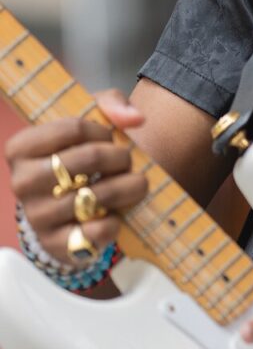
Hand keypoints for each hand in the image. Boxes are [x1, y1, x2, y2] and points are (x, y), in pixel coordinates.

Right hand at [5, 89, 147, 265]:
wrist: (66, 210)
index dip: (103, 131)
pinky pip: (95, 231)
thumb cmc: (76, 156)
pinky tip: (115, 213)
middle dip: (121, 157)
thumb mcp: (88, 122)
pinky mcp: (55, 244)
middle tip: (128, 160)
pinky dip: (114, 221)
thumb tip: (135, 118)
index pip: (74, 127)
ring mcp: (37, 215)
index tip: (110, 137)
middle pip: (90, 158)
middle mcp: (22, 182)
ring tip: (135, 183)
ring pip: (97, 195)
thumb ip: (111, 105)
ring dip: (128, 187)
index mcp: (21, 148)